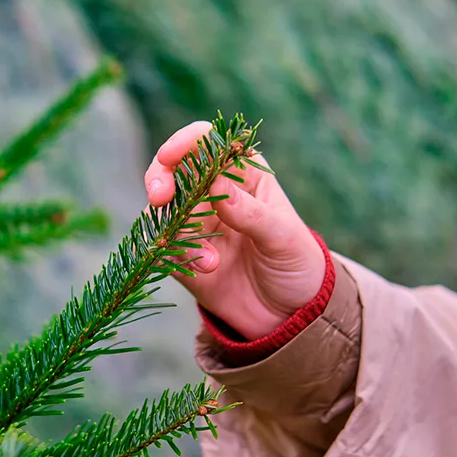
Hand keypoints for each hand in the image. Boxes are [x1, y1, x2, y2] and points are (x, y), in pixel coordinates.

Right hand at [144, 121, 326, 339]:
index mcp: (243, 173)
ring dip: (176, 230)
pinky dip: (177, 255)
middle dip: (160, 179)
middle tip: (160, 198)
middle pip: (172, 170)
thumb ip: (251, 212)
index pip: (208, 142)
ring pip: (162, 209)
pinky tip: (208, 269)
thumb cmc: (297, 264)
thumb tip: (217, 184)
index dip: (186, 142)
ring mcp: (195, 223)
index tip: (169, 155)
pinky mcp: (181, 254)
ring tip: (211, 262)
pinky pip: (163, 246)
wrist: (289, 314)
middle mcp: (213, 192)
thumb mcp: (283, 237)